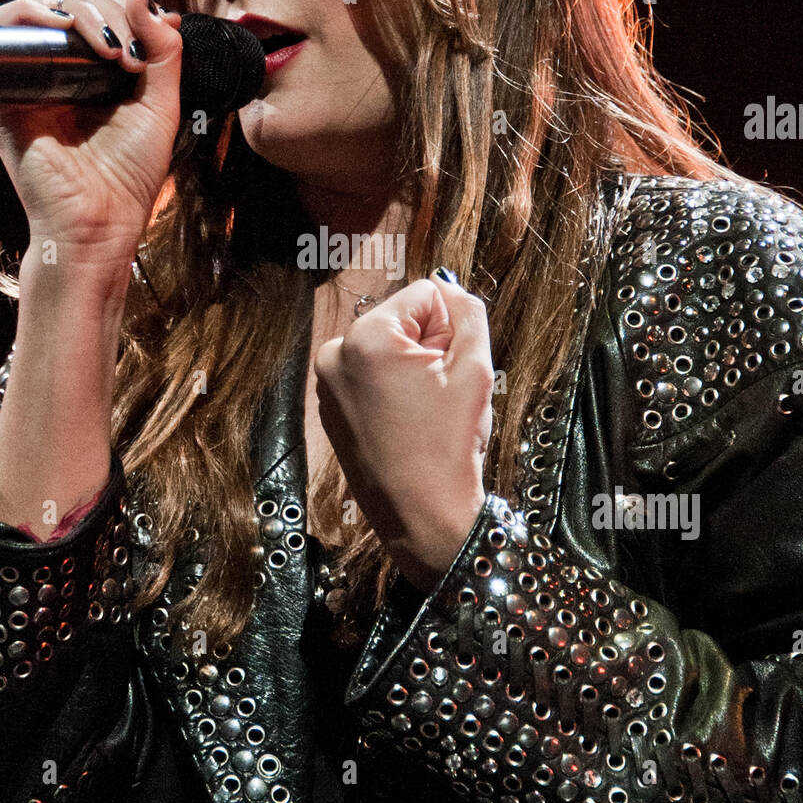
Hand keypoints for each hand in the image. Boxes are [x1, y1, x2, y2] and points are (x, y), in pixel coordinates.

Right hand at [0, 0, 184, 261]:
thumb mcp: (161, 103)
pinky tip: (69, 31)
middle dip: (109, 10)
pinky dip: (34, 12)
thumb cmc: (129, 175)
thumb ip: (162, 49)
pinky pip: (1, 26)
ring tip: (110, 49)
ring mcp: (27, 77)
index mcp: (93, 72)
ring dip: (82, 10)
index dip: (127, 8)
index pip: (101, 9)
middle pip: (73, 1)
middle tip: (131, 54)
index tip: (155, 36)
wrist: (99, 221)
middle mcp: (57, 69)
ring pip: (43, 5)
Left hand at [314, 271, 493, 591]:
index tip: (450, 369)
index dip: (450, 329)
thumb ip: (468, 314)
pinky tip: (406, 423)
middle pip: (401, 321)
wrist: (420, 516)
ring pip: (386, 348)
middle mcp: (335, 353)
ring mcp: (327, 382)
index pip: (424, 296)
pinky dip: (390, 389)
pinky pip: (369, 375)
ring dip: (411, 368)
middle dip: (428, 347)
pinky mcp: (328, 406)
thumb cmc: (447, 447)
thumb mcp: (475, 370)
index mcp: (366, 338)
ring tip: (423, 411)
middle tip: (439, 395)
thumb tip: (450, 286)